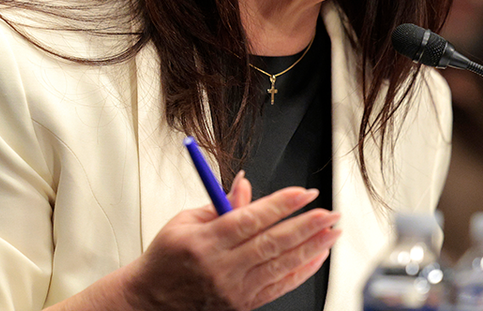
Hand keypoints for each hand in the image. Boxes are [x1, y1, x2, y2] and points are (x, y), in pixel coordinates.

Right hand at [122, 172, 340, 310]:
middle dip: (305, 225)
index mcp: (206, 241)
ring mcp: (235, 289)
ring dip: (312, 247)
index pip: (250, 219)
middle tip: (328, 211)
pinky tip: (317, 255)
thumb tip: (246, 184)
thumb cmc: (168, 258)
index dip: (281, 205)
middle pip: (272, 243)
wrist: (151, 300)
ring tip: (332, 230)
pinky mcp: (243, 304)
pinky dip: (301, 271)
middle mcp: (222, 267)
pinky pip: (279, 286)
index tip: (303, 193)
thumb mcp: (185, 221)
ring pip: (280, 265)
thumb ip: (222, 205)